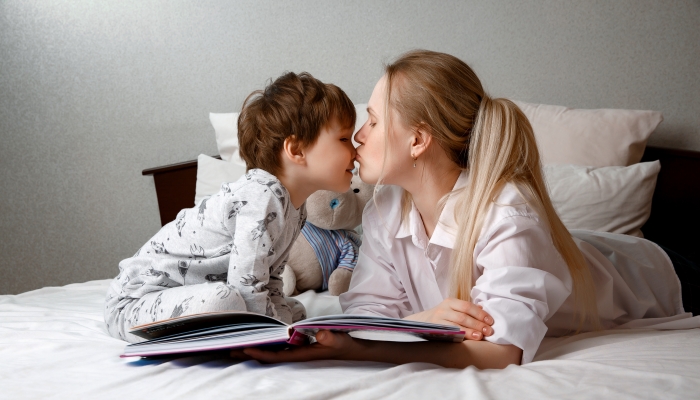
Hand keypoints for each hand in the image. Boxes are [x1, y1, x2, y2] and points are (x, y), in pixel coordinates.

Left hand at [237, 330, 357, 363]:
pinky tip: (257, 341)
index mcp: (302, 355)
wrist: (351, 351)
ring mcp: (296, 352)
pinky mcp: (298, 348)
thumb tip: (321, 335)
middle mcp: (296, 355)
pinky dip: (265, 345)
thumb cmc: (344, 345)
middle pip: (268, 356)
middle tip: (229, 349)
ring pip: (271, 353)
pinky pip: (277, 348)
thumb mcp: (339, 340)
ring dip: (254, 349)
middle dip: (250, 353)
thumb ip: (330, 338)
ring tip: (235, 346)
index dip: (260, 353)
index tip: (245, 348)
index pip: (277, 356)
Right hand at [404, 298, 493, 339]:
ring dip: (470, 332)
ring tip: (481, 336)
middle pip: (463, 316)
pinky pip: (449, 334)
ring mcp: (438, 320)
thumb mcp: (453, 308)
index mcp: (450, 302)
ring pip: (457, 326)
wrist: (421, 322)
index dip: (480, 314)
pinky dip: (460, 337)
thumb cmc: (443, 316)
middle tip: (489, 331)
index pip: (467, 306)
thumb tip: (484, 308)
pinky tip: (468, 340)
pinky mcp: (435, 331)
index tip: (490, 321)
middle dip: (478, 324)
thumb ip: (467, 309)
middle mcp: (443, 310)